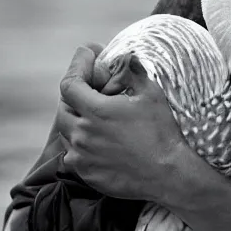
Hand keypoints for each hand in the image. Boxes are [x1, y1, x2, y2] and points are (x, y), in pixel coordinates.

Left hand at [57, 45, 187, 202]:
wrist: (167, 174)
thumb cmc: (160, 132)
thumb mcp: (150, 93)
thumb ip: (133, 71)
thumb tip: (125, 56)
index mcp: (96, 112)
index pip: (69, 84)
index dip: (76, 67)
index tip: (88, 57)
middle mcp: (83, 135)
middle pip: (63, 108)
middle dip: (74, 94)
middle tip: (90, 86)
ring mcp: (83, 157)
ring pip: (66, 132)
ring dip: (75, 118)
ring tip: (93, 112)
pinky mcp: (87, 174)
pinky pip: (72, 154)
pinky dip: (79, 142)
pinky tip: (96, 138)